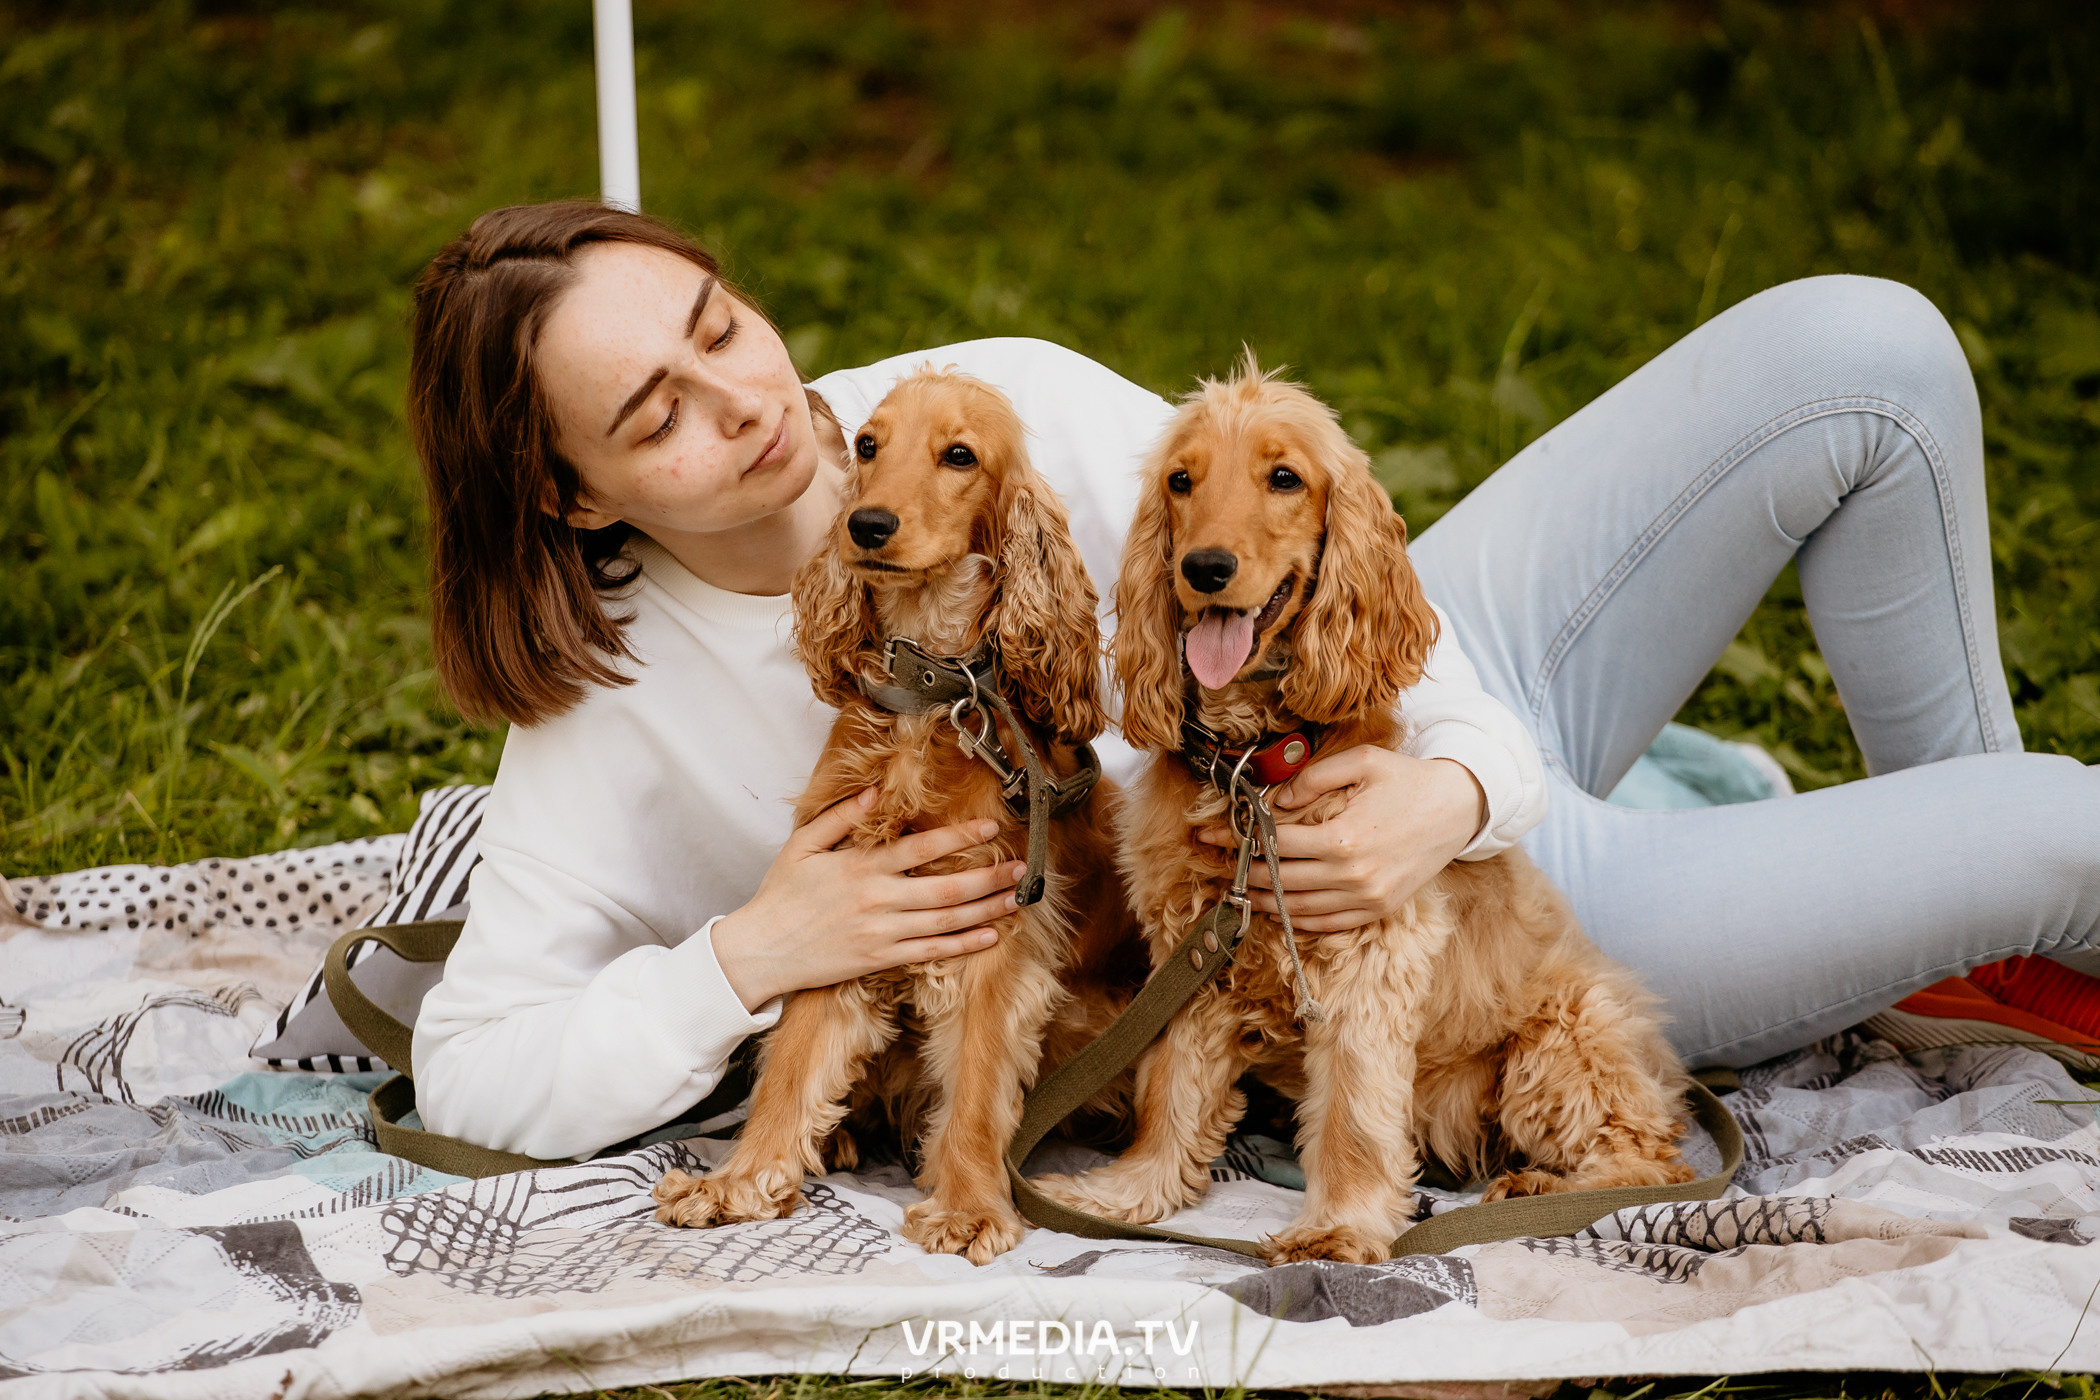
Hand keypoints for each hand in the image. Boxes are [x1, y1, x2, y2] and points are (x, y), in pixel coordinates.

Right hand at [711, 789, 1022, 1009]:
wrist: (761, 951)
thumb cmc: (780, 897)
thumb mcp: (802, 846)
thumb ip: (841, 817)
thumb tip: (876, 791)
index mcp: (861, 868)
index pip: (922, 849)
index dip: (961, 838)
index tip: (991, 829)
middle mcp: (878, 901)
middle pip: (947, 888)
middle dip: (989, 877)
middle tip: (1021, 868)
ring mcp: (883, 934)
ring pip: (946, 921)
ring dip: (987, 909)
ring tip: (1016, 898)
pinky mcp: (882, 959)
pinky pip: (931, 951)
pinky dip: (964, 945)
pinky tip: (990, 936)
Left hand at [1197, 750, 1485, 933]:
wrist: (1459, 808)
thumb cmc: (1408, 780)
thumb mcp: (1361, 762)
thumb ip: (1312, 778)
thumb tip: (1275, 798)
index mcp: (1342, 838)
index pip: (1274, 844)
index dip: (1236, 840)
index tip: (1208, 835)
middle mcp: (1352, 876)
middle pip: (1280, 880)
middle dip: (1243, 872)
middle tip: (1220, 863)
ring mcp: (1367, 897)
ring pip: (1299, 908)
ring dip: (1265, 901)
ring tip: (1241, 889)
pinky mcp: (1379, 909)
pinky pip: (1328, 923)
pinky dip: (1298, 918)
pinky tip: (1279, 907)